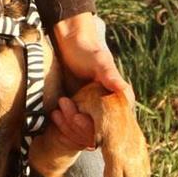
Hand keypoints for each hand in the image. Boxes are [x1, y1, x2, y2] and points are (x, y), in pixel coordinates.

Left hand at [50, 13, 134, 149]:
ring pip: (82, 134)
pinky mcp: (80, 110)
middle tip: (63, 105)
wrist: (72, 42)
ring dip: (68, 126)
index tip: (78, 117)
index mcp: (118, 100)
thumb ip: (110, 76)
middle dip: (76, 126)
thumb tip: (123, 90)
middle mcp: (107, 109)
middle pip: (94, 134)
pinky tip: (55, 115)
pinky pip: (73, 128)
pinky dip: (64, 125)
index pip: (111, 128)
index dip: (93, 128)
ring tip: (57, 111)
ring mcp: (92, 111)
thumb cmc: (89, 50)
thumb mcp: (100, 61)